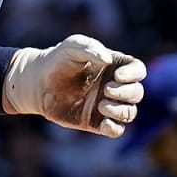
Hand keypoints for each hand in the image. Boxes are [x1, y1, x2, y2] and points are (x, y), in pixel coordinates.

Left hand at [3, 35, 146, 136]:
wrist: (38, 82)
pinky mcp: (96, 122)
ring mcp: (107, 105)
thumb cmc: (58, 60)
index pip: (138, 70)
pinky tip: (103, 122)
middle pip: (137, 92)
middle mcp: (115, 86)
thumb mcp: (72, 47)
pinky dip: (115, 128)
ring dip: (121, 110)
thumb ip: (90, 49)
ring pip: (130, 113)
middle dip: (126, 93)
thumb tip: (107, 61)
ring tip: (100, 104)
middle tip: (106, 90)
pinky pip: (116, 130)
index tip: (117, 76)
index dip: (134, 75)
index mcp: (115, 66)